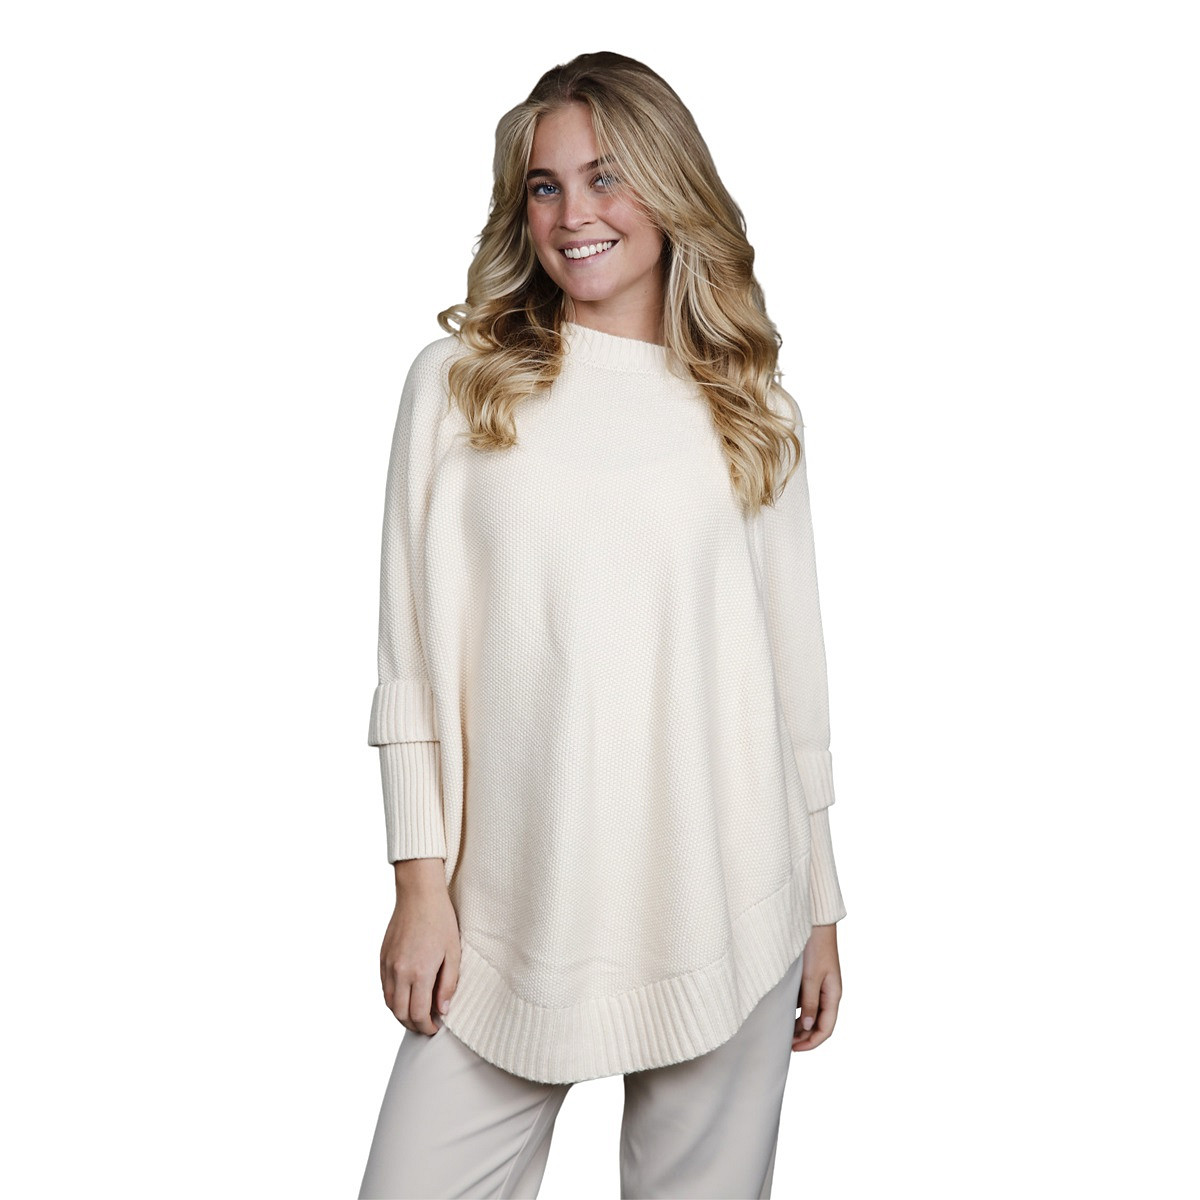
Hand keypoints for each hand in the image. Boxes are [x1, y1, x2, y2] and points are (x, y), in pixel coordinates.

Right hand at [380, 859, 460, 1035]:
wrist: (419, 894)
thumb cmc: (441, 920)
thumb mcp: (453, 953)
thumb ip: (448, 984)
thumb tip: (443, 1010)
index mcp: (420, 972)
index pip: (418, 1014)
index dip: (427, 1027)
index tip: (435, 1028)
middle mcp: (399, 972)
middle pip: (400, 1013)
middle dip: (413, 1025)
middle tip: (426, 1026)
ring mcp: (388, 965)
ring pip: (388, 1003)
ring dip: (401, 1014)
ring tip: (416, 1015)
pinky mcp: (382, 958)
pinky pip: (384, 987)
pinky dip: (392, 999)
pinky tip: (405, 997)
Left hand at [792, 922, 841, 1051]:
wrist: (815, 924)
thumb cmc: (815, 947)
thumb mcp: (811, 976)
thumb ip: (810, 1001)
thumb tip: (806, 1026)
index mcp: (834, 995)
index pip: (826, 1028)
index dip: (811, 1042)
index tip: (794, 1048)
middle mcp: (829, 994)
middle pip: (819, 1024)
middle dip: (804, 1037)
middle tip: (785, 1043)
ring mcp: (820, 987)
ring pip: (812, 1014)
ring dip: (799, 1025)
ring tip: (782, 1031)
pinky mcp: (812, 980)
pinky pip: (806, 1001)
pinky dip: (796, 1011)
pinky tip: (783, 1012)